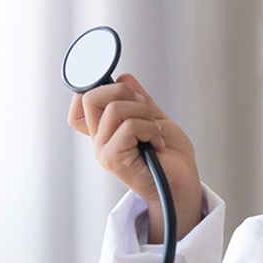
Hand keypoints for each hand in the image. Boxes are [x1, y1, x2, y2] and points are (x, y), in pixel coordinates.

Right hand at [68, 73, 202, 243]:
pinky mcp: (113, 159)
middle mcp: (100, 140)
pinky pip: (129, 127)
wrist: (182, 185)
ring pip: (114, 109)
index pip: (80, 103)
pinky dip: (149, 129)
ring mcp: (104, 150)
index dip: (94, 87)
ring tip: (154, 131)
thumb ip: (138, 99)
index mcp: (106, 130)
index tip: (122, 90)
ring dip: (144, 114)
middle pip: (89, 98)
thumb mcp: (154, 118)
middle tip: (143, 109)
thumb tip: (123, 77)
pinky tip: (156, 143)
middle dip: (122, 92)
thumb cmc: (171, 158)